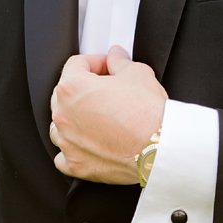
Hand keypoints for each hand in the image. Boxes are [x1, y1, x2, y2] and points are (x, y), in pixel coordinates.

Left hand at [49, 45, 166, 182]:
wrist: (161, 149)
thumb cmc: (148, 115)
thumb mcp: (137, 73)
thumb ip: (119, 62)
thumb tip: (116, 57)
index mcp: (72, 88)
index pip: (76, 65)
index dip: (95, 62)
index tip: (107, 67)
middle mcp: (63, 115)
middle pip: (65, 94)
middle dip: (85, 89)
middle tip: (107, 91)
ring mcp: (68, 142)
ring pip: (60, 125)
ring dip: (75, 119)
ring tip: (97, 118)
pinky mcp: (77, 165)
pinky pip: (64, 156)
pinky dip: (73, 150)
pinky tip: (88, 144)